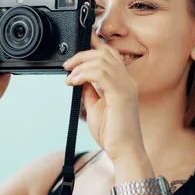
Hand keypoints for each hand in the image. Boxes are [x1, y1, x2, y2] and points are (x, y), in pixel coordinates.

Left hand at [62, 33, 143, 160]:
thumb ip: (89, 90)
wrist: (124, 151)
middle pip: (105, 52)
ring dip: (80, 65)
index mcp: (122, 82)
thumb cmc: (112, 133)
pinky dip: (84, 74)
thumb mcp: (94, 106)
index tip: (78, 44)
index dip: (94, 44)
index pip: (110, 54)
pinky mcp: (121, 95)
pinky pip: (101, 74)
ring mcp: (126, 86)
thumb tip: (78, 78)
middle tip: (67, 66)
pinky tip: (74, 82)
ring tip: (69, 77)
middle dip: (82, 54)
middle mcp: (127, 81)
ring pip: (102, 60)